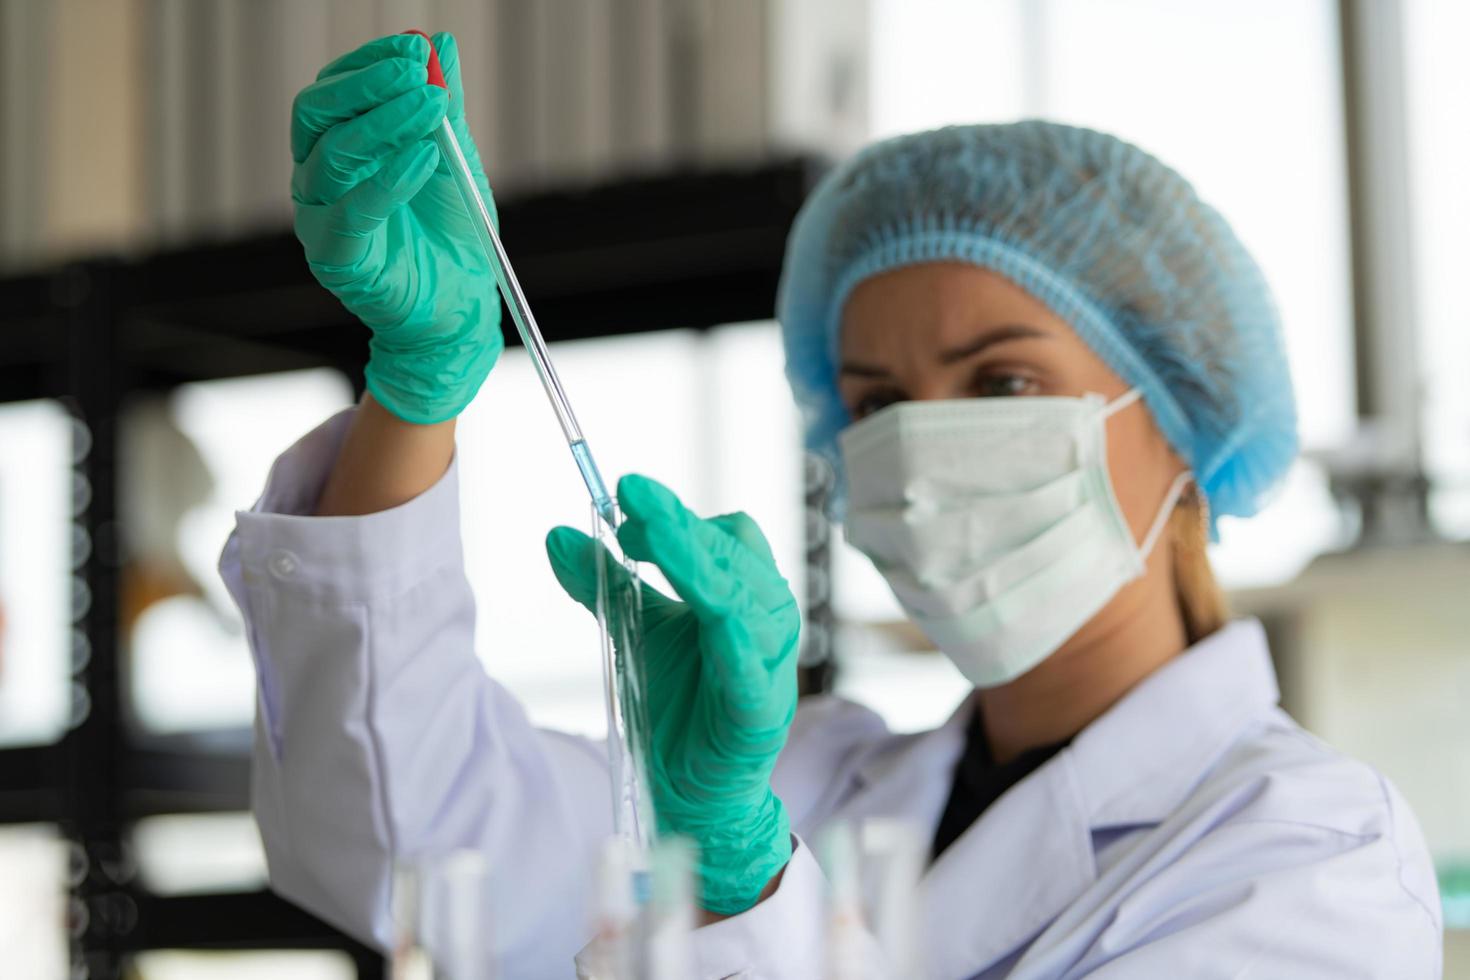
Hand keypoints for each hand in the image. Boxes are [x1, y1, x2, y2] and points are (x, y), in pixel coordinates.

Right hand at [290, 32, 501, 423]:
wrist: (463, 304)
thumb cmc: (452, 234)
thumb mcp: (455, 158)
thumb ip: (444, 108)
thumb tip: (439, 45)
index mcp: (339, 148)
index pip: (335, 90)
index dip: (369, 64)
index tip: (414, 49)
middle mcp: (318, 178)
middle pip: (316, 114)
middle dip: (367, 85)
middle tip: (416, 72)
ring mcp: (321, 217)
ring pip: (331, 155)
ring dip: (385, 123)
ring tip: (431, 107)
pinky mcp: (336, 257)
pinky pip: (351, 211)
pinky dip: (389, 180)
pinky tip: (424, 158)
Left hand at [546, 475, 800, 914]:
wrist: (693, 790)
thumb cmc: (678, 701)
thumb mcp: (636, 629)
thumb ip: (603, 583)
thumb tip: (555, 534)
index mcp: (744, 592)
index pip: (725, 534)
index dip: (677, 514)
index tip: (625, 498)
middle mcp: (766, 618)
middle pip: (733, 556)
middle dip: (681, 529)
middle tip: (630, 508)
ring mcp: (767, 664)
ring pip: (745, 600)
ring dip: (701, 566)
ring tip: (655, 543)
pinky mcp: (759, 711)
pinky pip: (751, 668)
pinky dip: (735, 640)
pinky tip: (715, 620)